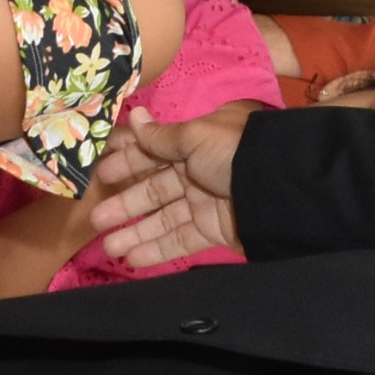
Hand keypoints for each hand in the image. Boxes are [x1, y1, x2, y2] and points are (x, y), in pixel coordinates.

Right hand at [85, 104, 250, 266]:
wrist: (277, 188)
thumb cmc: (233, 153)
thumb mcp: (195, 136)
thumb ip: (161, 136)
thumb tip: (136, 116)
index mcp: (195, 143)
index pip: (153, 152)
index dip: (126, 163)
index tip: (100, 175)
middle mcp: (198, 171)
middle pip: (154, 189)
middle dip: (125, 204)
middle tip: (96, 218)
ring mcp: (205, 203)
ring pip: (163, 219)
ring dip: (135, 233)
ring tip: (109, 247)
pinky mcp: (213, 230)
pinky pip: (180, 240)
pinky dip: (157, 250)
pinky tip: (132, 259)